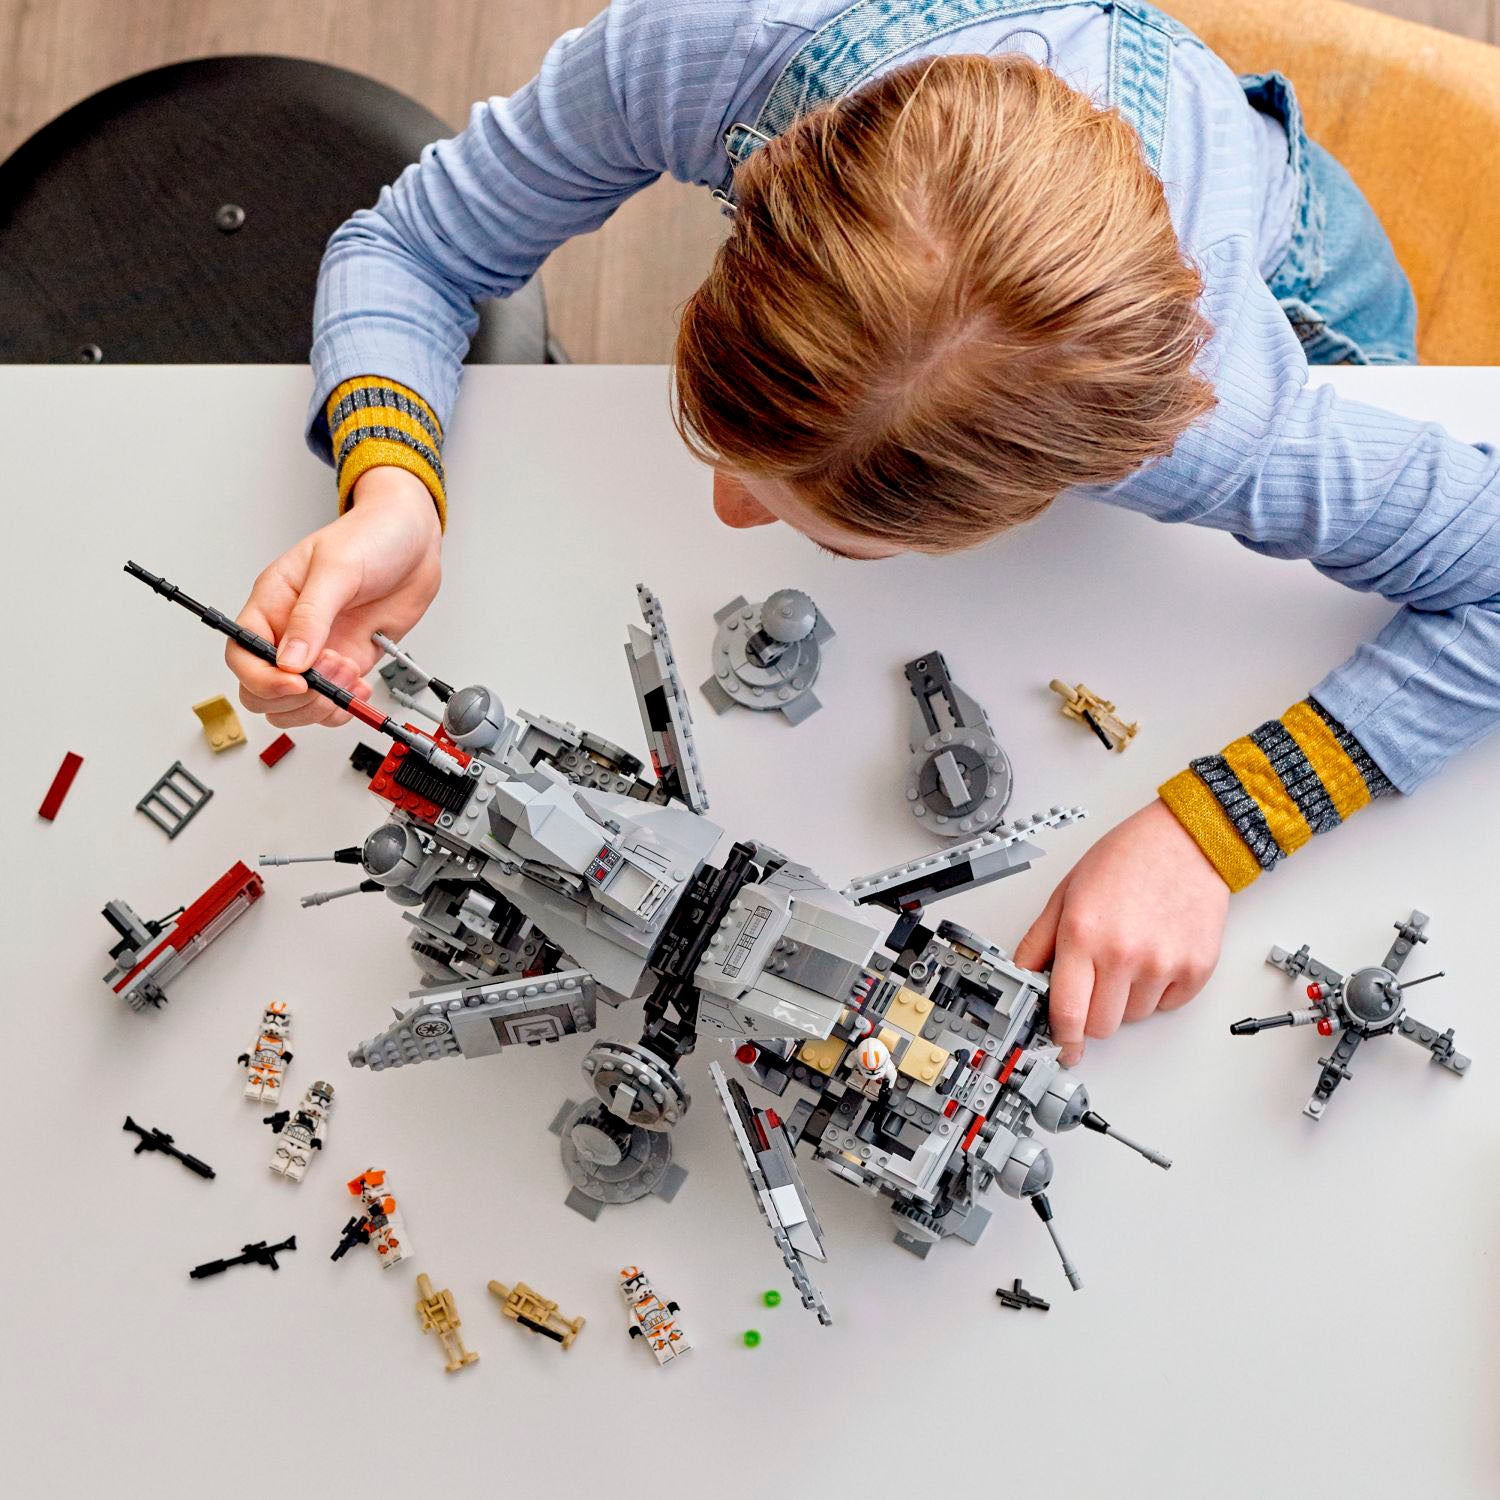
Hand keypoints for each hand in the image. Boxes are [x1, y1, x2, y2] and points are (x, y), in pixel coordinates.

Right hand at [227, 466, 441, 727]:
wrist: (414, 540)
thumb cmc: (371, 536)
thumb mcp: (336, 568)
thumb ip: (311, 616)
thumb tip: (289, 660)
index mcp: (272, 603)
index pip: (242, 654)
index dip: (262, 678)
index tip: (296, 683)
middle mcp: (289, 631)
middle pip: (261, 689)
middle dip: (294, 698)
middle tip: (330, 680)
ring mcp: (319, 651)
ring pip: (295, 704)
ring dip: (322, 704)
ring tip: (350, 675)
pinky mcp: (348, 662)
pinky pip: (332, 702)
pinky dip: (344, 706)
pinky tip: (359, 688)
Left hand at [1012, 799, 1227, 1065]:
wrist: (1186, 841)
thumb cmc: (1127, 859)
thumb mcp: (1067, 892)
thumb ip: (1040, 939)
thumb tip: (1023, 976)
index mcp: (1083, 934)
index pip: (1067, 1012)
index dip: (1061, 1038)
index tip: (1062, 1047)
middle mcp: (1123, 953)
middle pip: (1100, 1025)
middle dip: (1092, 1013)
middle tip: (1096, 982)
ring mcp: (1162, 964)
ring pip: (1133, 1017)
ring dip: (1126, 998)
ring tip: (1129, 954)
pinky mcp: (1196, 969)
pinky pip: (1168, 1005)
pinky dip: (1158, 990)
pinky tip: (1155, 954)